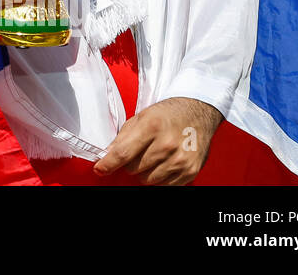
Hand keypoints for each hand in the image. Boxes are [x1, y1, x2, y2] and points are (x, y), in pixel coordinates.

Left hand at [93, 96, 223, 184]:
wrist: (198, 112)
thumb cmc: (166, 114)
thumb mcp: (141, 117)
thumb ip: (123, 137)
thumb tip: (107, 155)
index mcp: (151, 126)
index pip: (123, 153)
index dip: (108, 164)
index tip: (100, 169)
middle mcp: (167, 144)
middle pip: (134, 168)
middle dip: (130, 163)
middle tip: (138, 152)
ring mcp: (180, 159)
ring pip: (148, 179)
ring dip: (144, 171)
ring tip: (152, 156)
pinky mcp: (190, 170)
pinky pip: (165, 185)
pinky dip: (159, 177)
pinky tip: (163, 163)